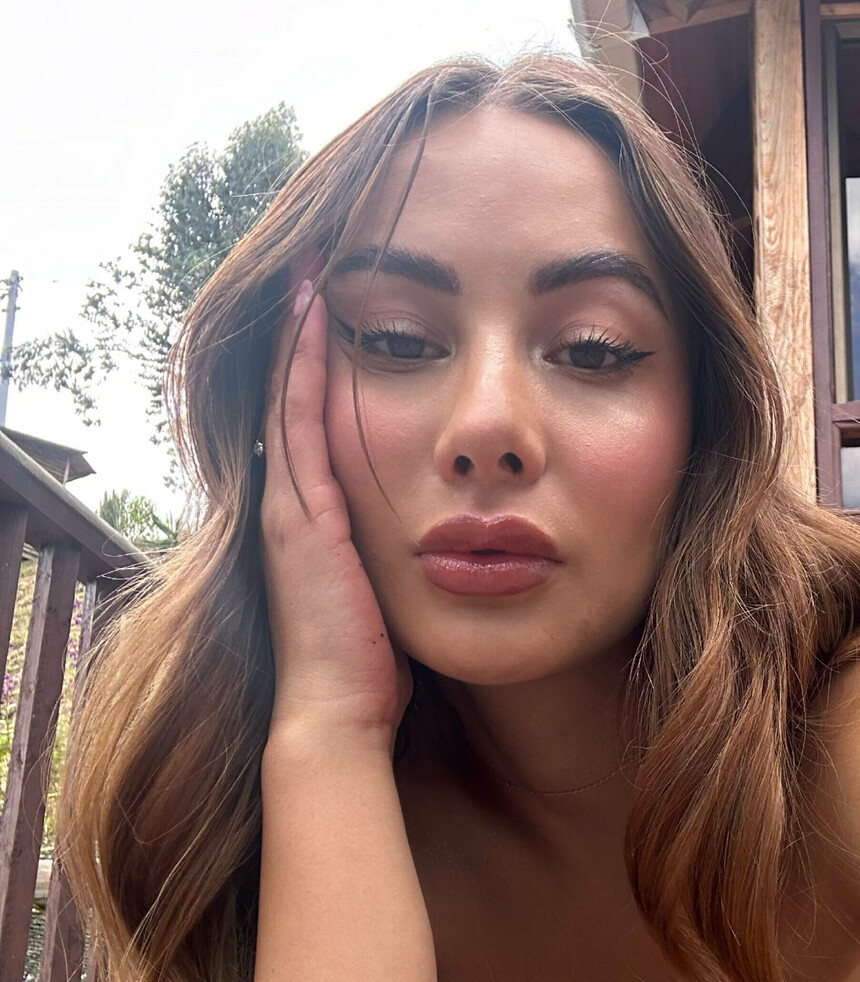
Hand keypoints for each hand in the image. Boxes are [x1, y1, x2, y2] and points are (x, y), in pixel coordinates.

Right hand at [259, 278, 412, 751]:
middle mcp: (292, 504)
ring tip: (312, 268)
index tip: (338, 310)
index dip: (319, 368)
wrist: (339, 715)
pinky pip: (299, 420)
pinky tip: (318, 313)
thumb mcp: (390, 593)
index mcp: (314, 521)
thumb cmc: (375, 668)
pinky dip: (305, 365)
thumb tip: (450, 534)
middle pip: (289, 397)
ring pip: (288, 396)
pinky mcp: (301, 514)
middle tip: (314, 267)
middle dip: (302, 333)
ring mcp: (289, 505)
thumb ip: (403, 555)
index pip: (312, 424)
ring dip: (300, 332)